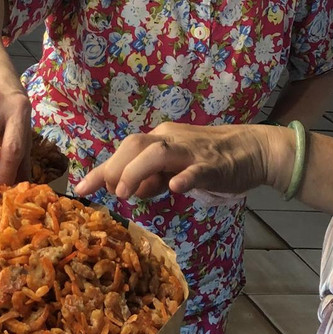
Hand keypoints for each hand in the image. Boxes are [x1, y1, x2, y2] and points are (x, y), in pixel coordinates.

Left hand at [76, 122, 289, 201]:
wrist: (252, 150)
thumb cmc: (210, 161)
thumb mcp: (174, 171)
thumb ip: (152, 179)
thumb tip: (128, 191)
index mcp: (160, 141)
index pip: (124, 151)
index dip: (100, 170)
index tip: (80, 190)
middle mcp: (171, 140)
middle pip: (135, 145)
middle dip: (115, 167)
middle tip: (106, 191)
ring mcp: (192, 151)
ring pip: (159, 152)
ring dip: (138, 171)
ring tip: (125, 192)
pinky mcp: (213, 165)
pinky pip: (197, 170)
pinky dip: (185, 178)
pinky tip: (176, 188)